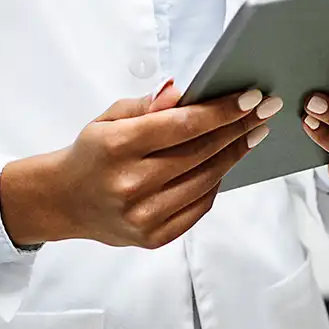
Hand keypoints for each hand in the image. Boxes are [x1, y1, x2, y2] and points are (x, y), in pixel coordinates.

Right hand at [0, 80, 282, 249]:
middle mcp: (130, 183)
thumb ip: (149, 105)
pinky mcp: (152, 237)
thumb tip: (184, 91)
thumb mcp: (110, 117)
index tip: (250, 96)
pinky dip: (216, 183)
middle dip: (237, 128)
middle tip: (264, 110)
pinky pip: (199, 207)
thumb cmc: (91, 152)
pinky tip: (225, 163)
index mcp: (117, 146)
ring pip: (205, 180)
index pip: (182, 125)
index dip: (221, 110)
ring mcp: (142, 215)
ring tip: (252, 134)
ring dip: (233, 154)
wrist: (64, 200)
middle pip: (199, 152)